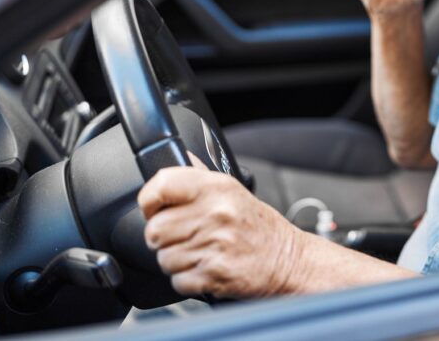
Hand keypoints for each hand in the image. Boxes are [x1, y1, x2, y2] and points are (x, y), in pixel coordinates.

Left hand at [138, 154, 296, 298]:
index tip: (154, 208)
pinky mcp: (214, 274)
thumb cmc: (260, 228)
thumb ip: (202, 177)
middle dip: (164, 238)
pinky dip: (188, 280)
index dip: (149, 200)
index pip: (161, 186)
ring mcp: (214, 245)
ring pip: (163, 258)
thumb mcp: (235, 191)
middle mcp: (215, 214)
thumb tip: (181, 157)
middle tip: (183, 237)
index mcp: (217, 188)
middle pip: (154, 230)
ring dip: (176, 261)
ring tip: (200, 253)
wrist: (288, 260)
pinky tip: (206, 268)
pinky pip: (178, 281)